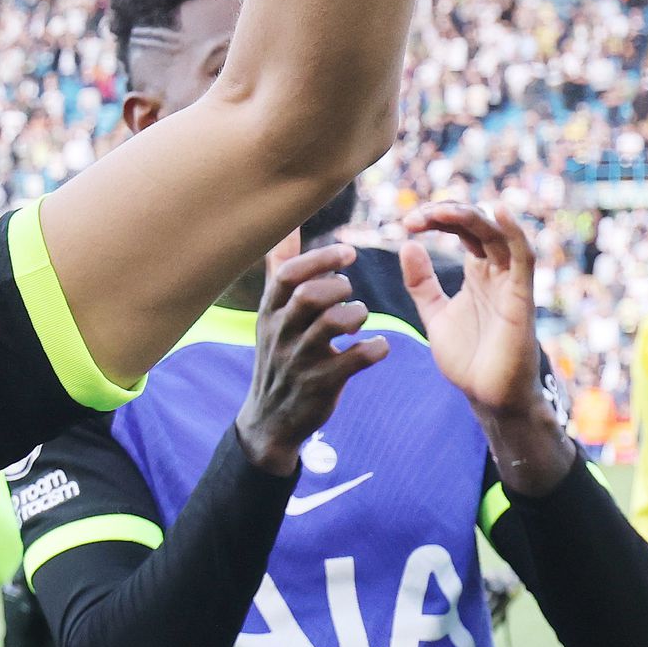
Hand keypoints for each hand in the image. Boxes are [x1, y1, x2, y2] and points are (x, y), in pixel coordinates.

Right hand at [234, 242, 388, 473]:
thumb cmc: (279, 355)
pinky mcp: (323, 384)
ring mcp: (301, 361)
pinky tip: (377, 346)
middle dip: (339, 287)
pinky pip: (357, 359)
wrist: (271, 420)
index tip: (349, 254)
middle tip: (349, 294)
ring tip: (359, 320)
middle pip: (310, 296)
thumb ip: (280, 270)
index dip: (321, 259)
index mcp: (270, 313)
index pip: (288, 275)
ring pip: (333, 324)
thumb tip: (287, 226)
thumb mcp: (271, 315)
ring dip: (356, 314)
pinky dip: (376, 348)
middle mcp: (282, 334)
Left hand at [399, 202, 545, 418]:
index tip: (406, 223)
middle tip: (415, 218)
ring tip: (438, 211)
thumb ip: (422, 284)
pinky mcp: (522, 298)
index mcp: (477, 273)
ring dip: (470, 217)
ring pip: (499, 234)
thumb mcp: (434, 315)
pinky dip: (516, 233)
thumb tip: (407, 245)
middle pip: (479, 225)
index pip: (462, 229)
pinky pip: (525, 258)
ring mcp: (510, 283)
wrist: (487, 397)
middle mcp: (497, 272)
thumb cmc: (468, 359)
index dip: (437, 218)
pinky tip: (500, 212)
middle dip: (447, 214)